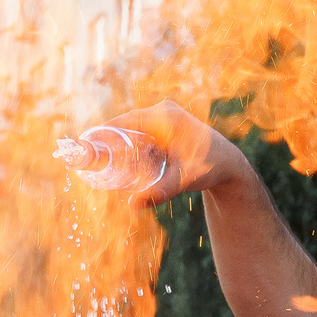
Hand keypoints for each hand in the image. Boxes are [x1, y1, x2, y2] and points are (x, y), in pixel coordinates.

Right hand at [101, 101, 248, 205]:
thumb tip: (133, 204)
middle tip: (90, 157)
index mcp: (165, 117)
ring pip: (133, 127)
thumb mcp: (183, 179)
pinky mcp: (167, 126)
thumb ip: (159, 191)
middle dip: (108, 139)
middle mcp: (164, 112)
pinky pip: (142, 131)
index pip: (125, 120)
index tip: (87, 145)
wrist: (229, 163)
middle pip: (126, 123)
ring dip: (118, 140)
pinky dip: (131, 142)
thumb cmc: (209, 167)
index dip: (104, 132)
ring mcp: (166, 117)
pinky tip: (120, 157)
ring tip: (100, 158)